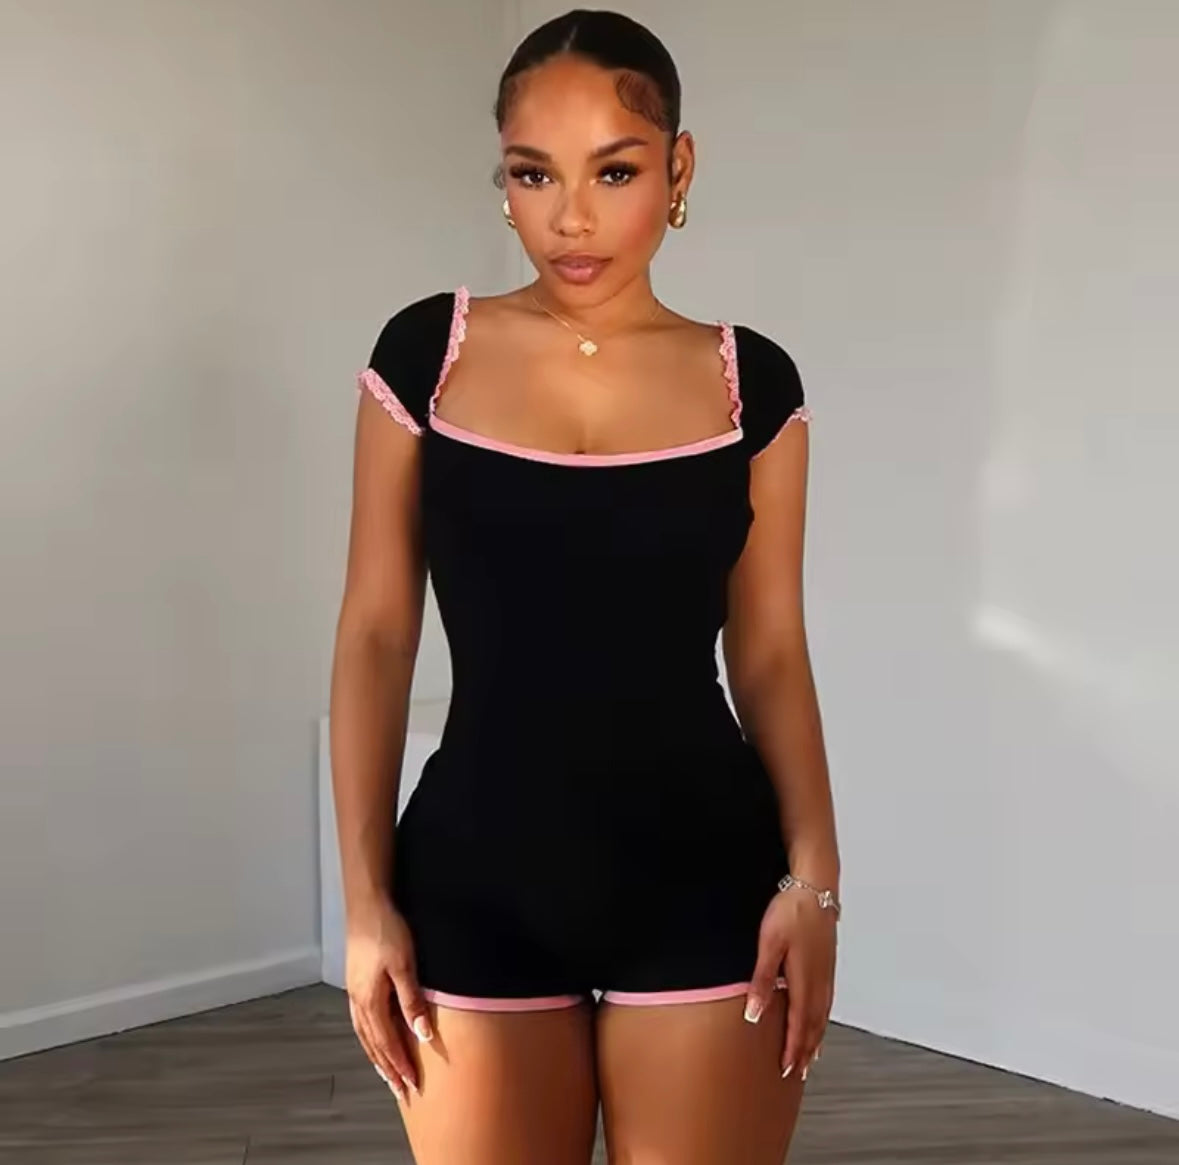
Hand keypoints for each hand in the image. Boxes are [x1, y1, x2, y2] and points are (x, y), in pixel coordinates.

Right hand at [345, 896, 432, 1099]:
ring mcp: (355, 993)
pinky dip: (370, 1039)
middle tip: (401, 1091)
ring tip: (387, 1075)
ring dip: (377, 1058)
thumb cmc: (387, 931)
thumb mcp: (404, 965)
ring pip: (365, 1036)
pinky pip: (362, 1022)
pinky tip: (375, 1040)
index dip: (400, 1065)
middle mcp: (359, 1002)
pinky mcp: (356, 983)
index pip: (388, 1043)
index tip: (412, 1085)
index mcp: (370, 1001)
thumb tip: (422, 1035)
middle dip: (388, 1069)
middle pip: (374, 1045)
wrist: (366, 905)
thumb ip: (412, 1002)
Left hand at [744, 884, 836, 1080]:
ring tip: (810, 1058)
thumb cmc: (791, 911)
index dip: (793, 1049)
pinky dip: (822, 1020)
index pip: (799, 1025)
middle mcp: (820, 982)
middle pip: (813, 1025)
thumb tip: (754, 1013)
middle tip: (797, 1073)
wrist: (815, 887)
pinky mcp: (828, 964)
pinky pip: (826, 1002)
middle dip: (805, 1051)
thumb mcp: (769, 943)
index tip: (787, 1069)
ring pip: (822, 1015)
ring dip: (815, 1039)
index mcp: (804, 980)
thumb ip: (762, 980)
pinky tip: (818, 1021)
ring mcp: (826, 973)